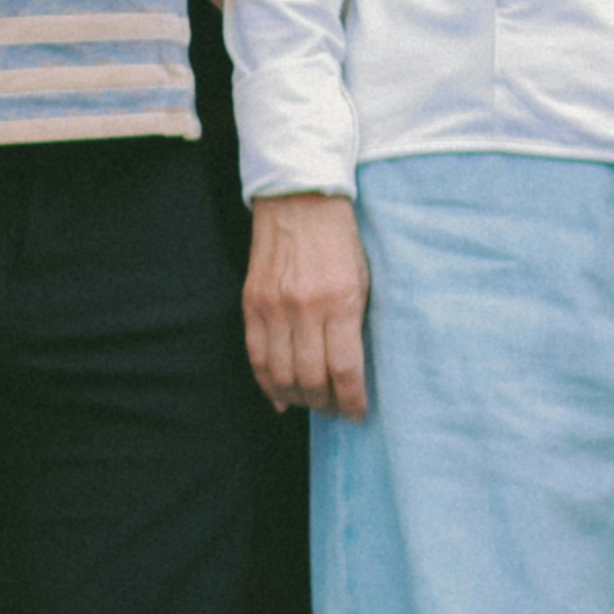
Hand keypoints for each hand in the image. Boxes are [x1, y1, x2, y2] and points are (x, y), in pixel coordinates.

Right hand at [243, 191, 370, 415]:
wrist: (299, 199)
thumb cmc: (340, 240)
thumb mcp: (362, 279)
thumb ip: (355, 325)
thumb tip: (349, 373)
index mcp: (340, 301)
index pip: (344, 369)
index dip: (351, 401)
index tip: (357, 413)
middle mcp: (304, 307)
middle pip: (310, 379)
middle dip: (325, 404)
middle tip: (335, 409)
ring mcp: (273, 306)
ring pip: (280, 375)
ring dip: (297, 399)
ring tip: (311, 403)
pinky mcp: (251, 303)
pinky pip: (256, 356)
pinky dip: (267, 384)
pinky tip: (280, 397)